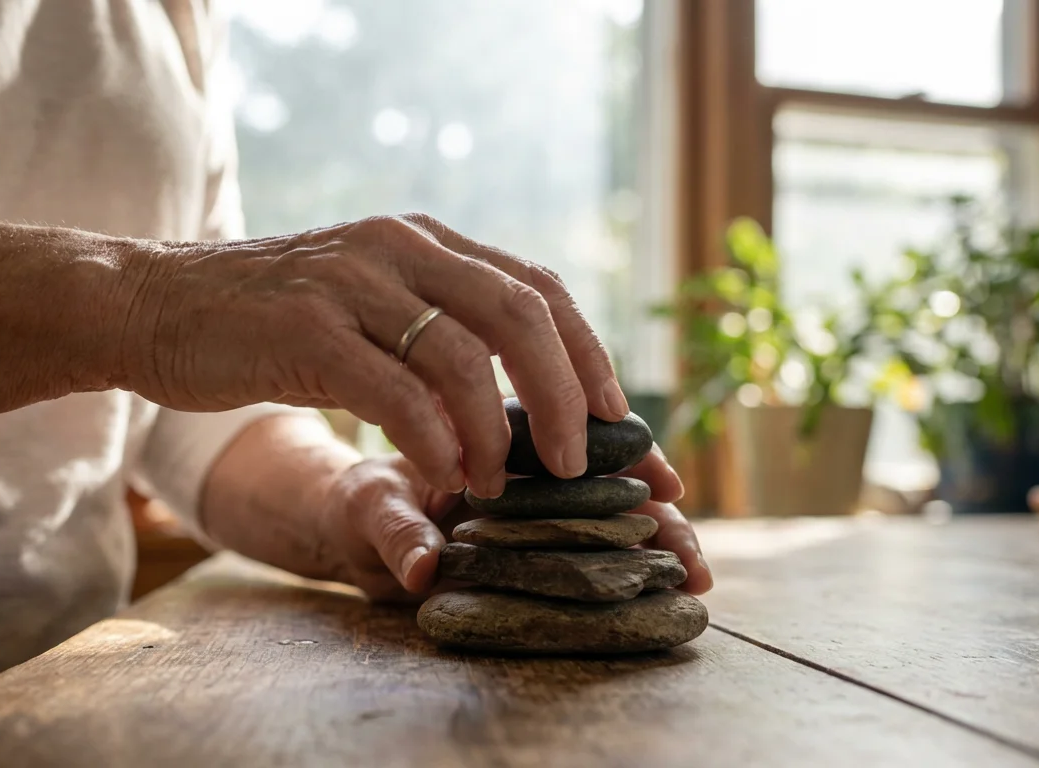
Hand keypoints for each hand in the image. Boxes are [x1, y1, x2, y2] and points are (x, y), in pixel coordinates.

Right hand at [118, 214, 629, 498]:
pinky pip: (394, 388)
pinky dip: (434, 438)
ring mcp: (350, 281)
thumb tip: (519, 397)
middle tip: (580, 464)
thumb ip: (436, 330)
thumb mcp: (367, 307)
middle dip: (566, 394)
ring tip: (497, 483)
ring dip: (497, 429)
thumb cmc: (269, 322)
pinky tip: (444, 474)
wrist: (153, 303)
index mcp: (424, 241)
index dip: (590, 354)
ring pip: (463, 352)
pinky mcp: (304, 329)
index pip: (537, 285)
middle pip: (520, 311)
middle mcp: (397, 246)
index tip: (620, 420)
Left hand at [309, 448, 711, 601]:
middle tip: (692, 556)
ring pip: (611, 514)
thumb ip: (394, 528)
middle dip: (657, 513)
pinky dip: (626, 567)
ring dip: (653, 543)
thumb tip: (423, 564)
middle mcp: (531, 467)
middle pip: (611, 478)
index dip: (627, 455)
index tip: (664, 485)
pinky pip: (589, 552)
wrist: (346, 522)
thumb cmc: (358, 502)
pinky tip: (663, 591)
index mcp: (498, 429)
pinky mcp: (532, 547)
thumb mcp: (366, 508)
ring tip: (693, 580)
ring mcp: (536, 508)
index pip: (579, 429)